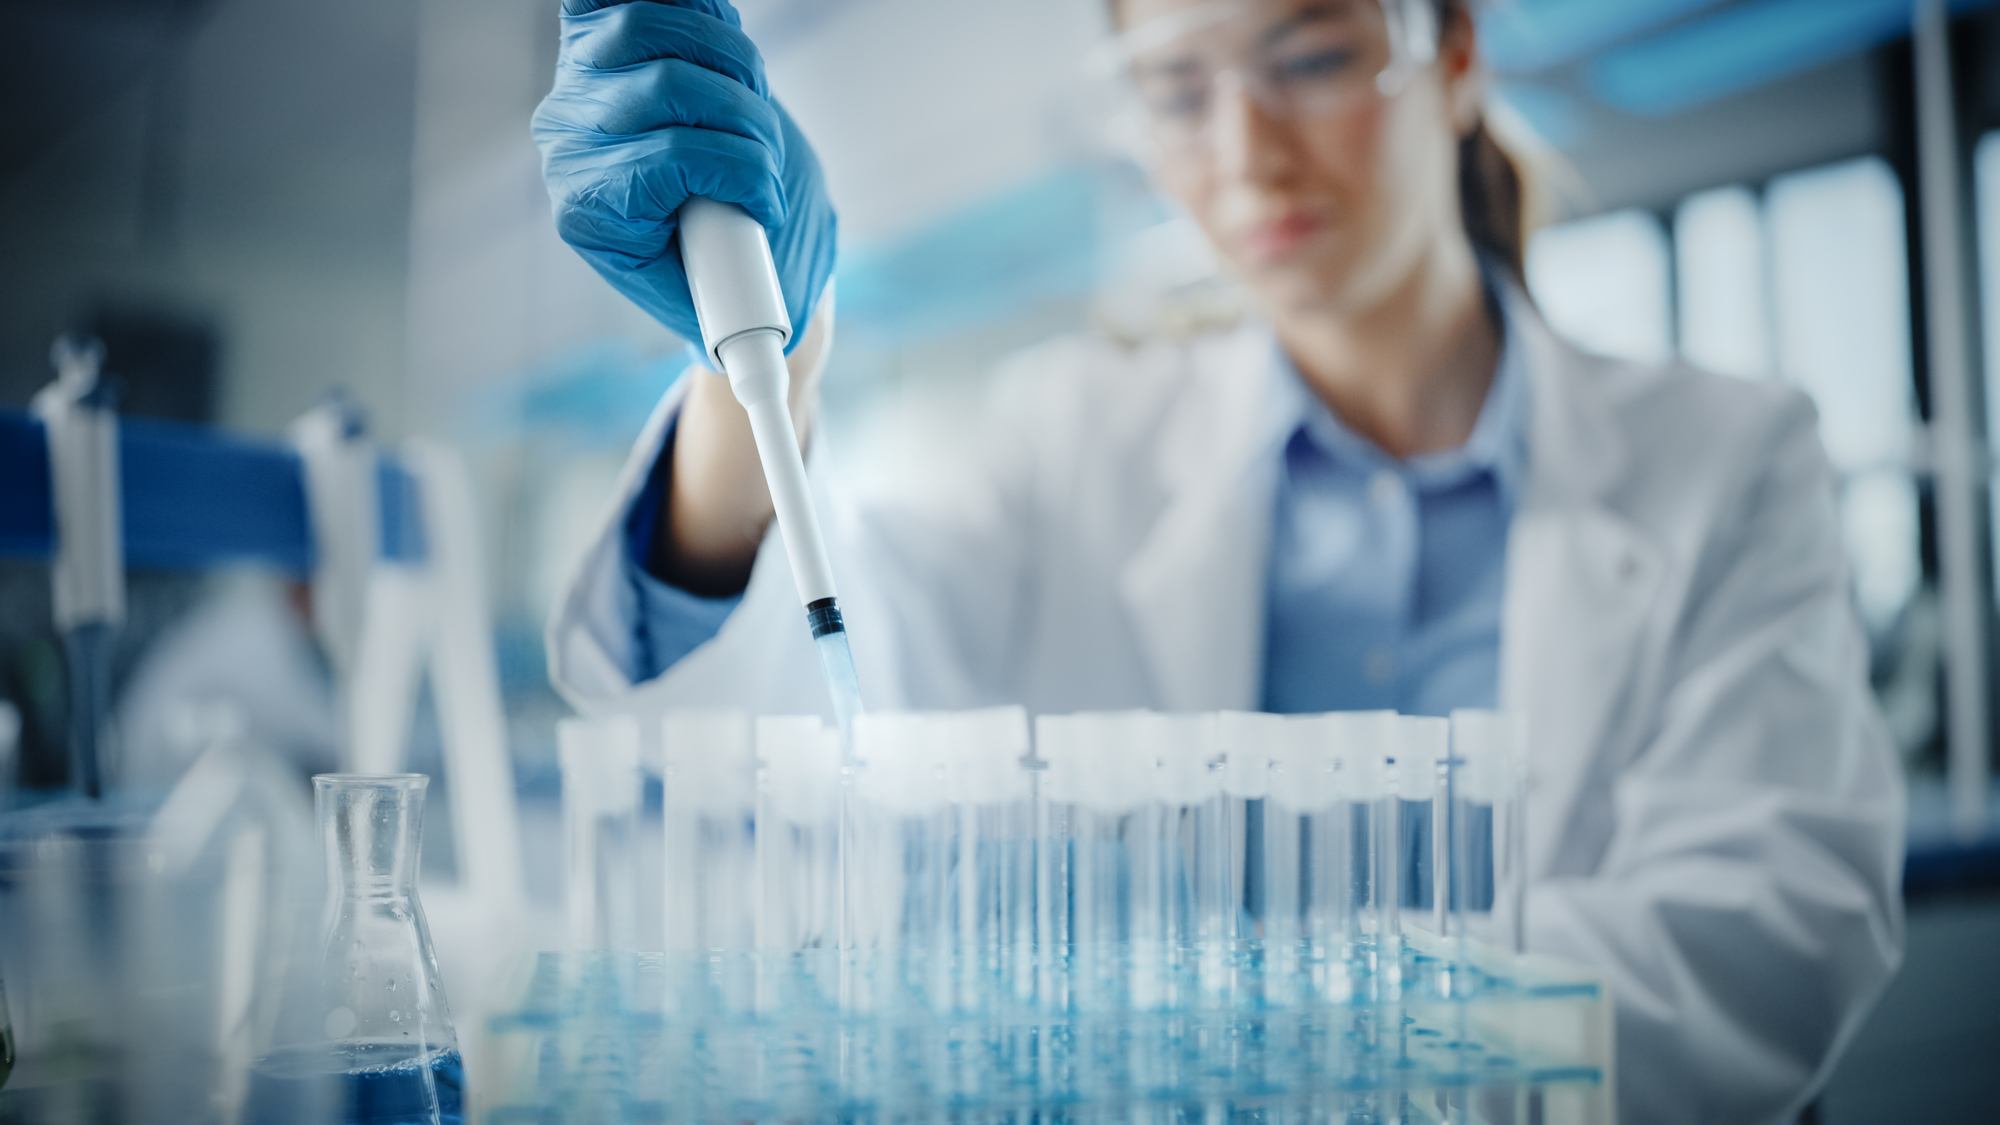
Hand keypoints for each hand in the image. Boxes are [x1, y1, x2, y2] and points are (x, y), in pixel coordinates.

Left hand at [533, 0, 836, 352]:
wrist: (695, 230)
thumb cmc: (719, 270)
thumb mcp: (728, 299)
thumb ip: (739, 294)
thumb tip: (761, 338)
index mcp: (590, 213)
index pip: (665, 160)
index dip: (737, 171)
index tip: (770, 204)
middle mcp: (569, 141)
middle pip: (668, 88)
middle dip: (746, 121)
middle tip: (770, 157)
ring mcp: (579, 80)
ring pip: (654, 28)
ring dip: (732, 60)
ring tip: (753, 102)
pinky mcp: (595, 35)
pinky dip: (697, 10)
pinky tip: (723, 46)